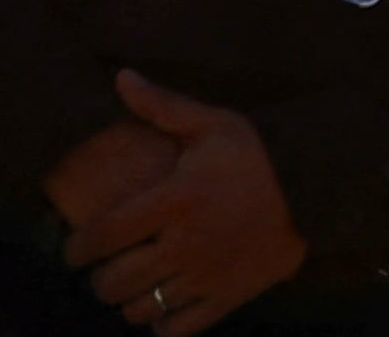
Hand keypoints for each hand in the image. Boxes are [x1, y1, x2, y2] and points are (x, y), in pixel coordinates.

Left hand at [57, 70, 305, 330]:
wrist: (316, 187)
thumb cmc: (259, 153)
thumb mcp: (212, 123)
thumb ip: (162, 106)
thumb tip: (121, 76)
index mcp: (175, 200)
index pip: (105, 235)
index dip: (77, 248)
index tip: (72, 248)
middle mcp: (185, 244)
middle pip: (115, 281)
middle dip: (99, 279)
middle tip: (102, 267)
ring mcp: (206, 276)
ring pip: (141, 308)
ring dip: (127, 301)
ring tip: (129, 287)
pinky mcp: (227, 297)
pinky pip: (177, 329)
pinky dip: (159, 324)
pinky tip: (158, 308)